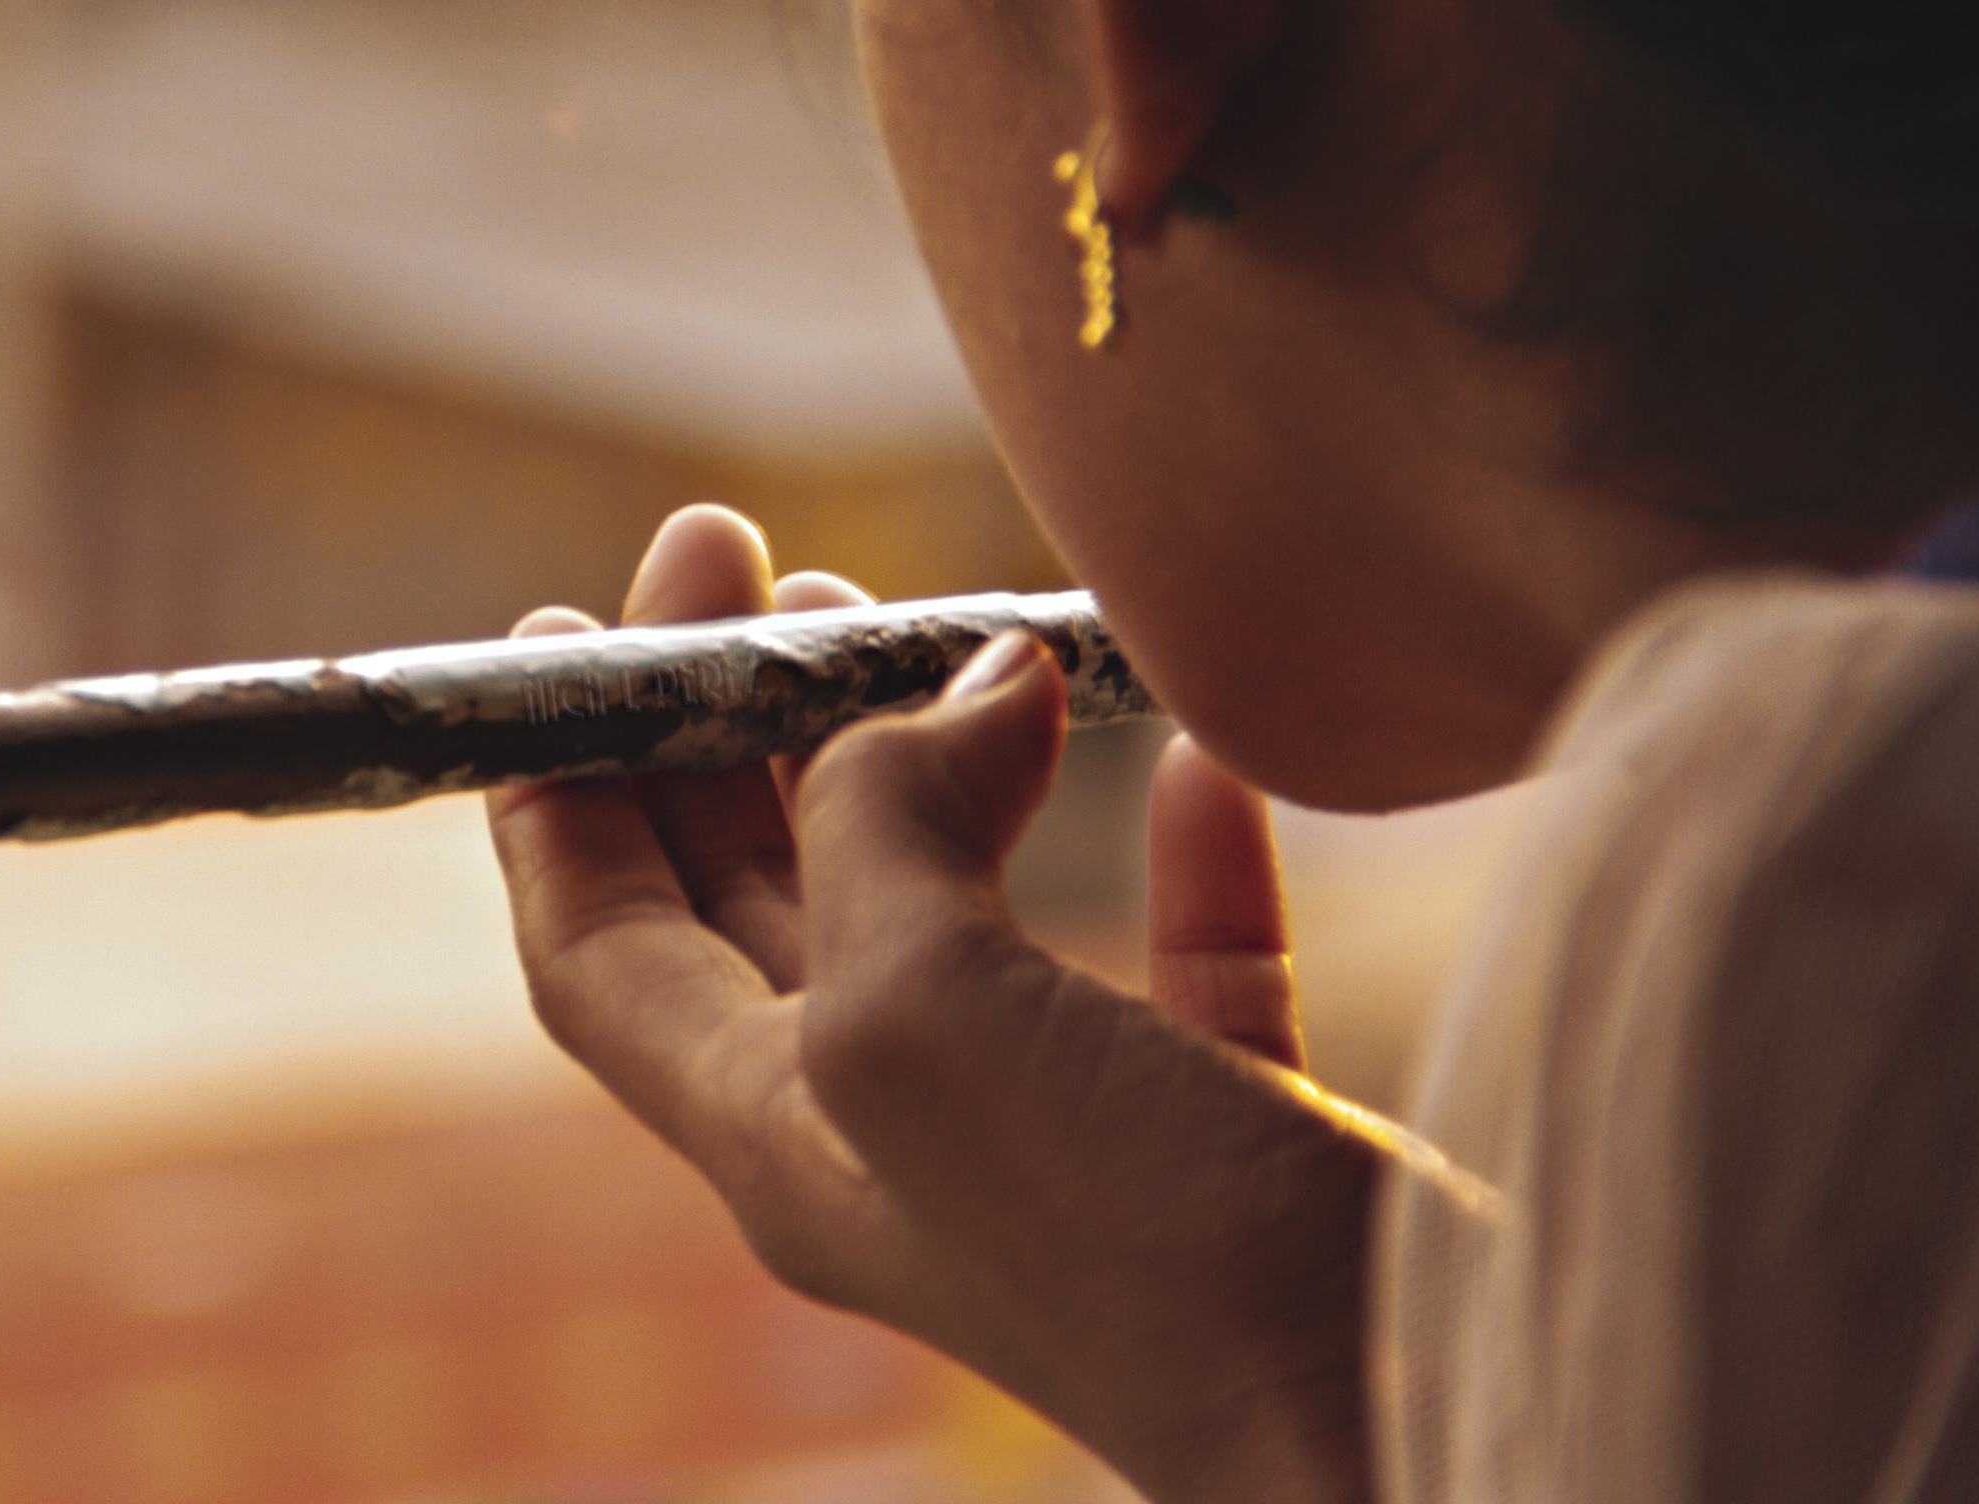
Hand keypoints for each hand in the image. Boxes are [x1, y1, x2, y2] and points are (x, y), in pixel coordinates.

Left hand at [486, 506, 1384, 1503]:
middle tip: (754, 562)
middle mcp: (903, 1142)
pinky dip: (1177, 853)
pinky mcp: (1240, 1146)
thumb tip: (954, 690)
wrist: (1419, 1440)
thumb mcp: (930, 1013)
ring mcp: (1075, 1148)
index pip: (598, 948)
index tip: (561, 631)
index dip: (558, 793)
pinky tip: (1195, 755)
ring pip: (960, 918)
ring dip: (935, 760)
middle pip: (758, 904)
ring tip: (944, 616)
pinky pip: (1182, 970)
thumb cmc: (1144, 1256)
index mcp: (782, 1134)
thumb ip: (882, 834)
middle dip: (736, 729)